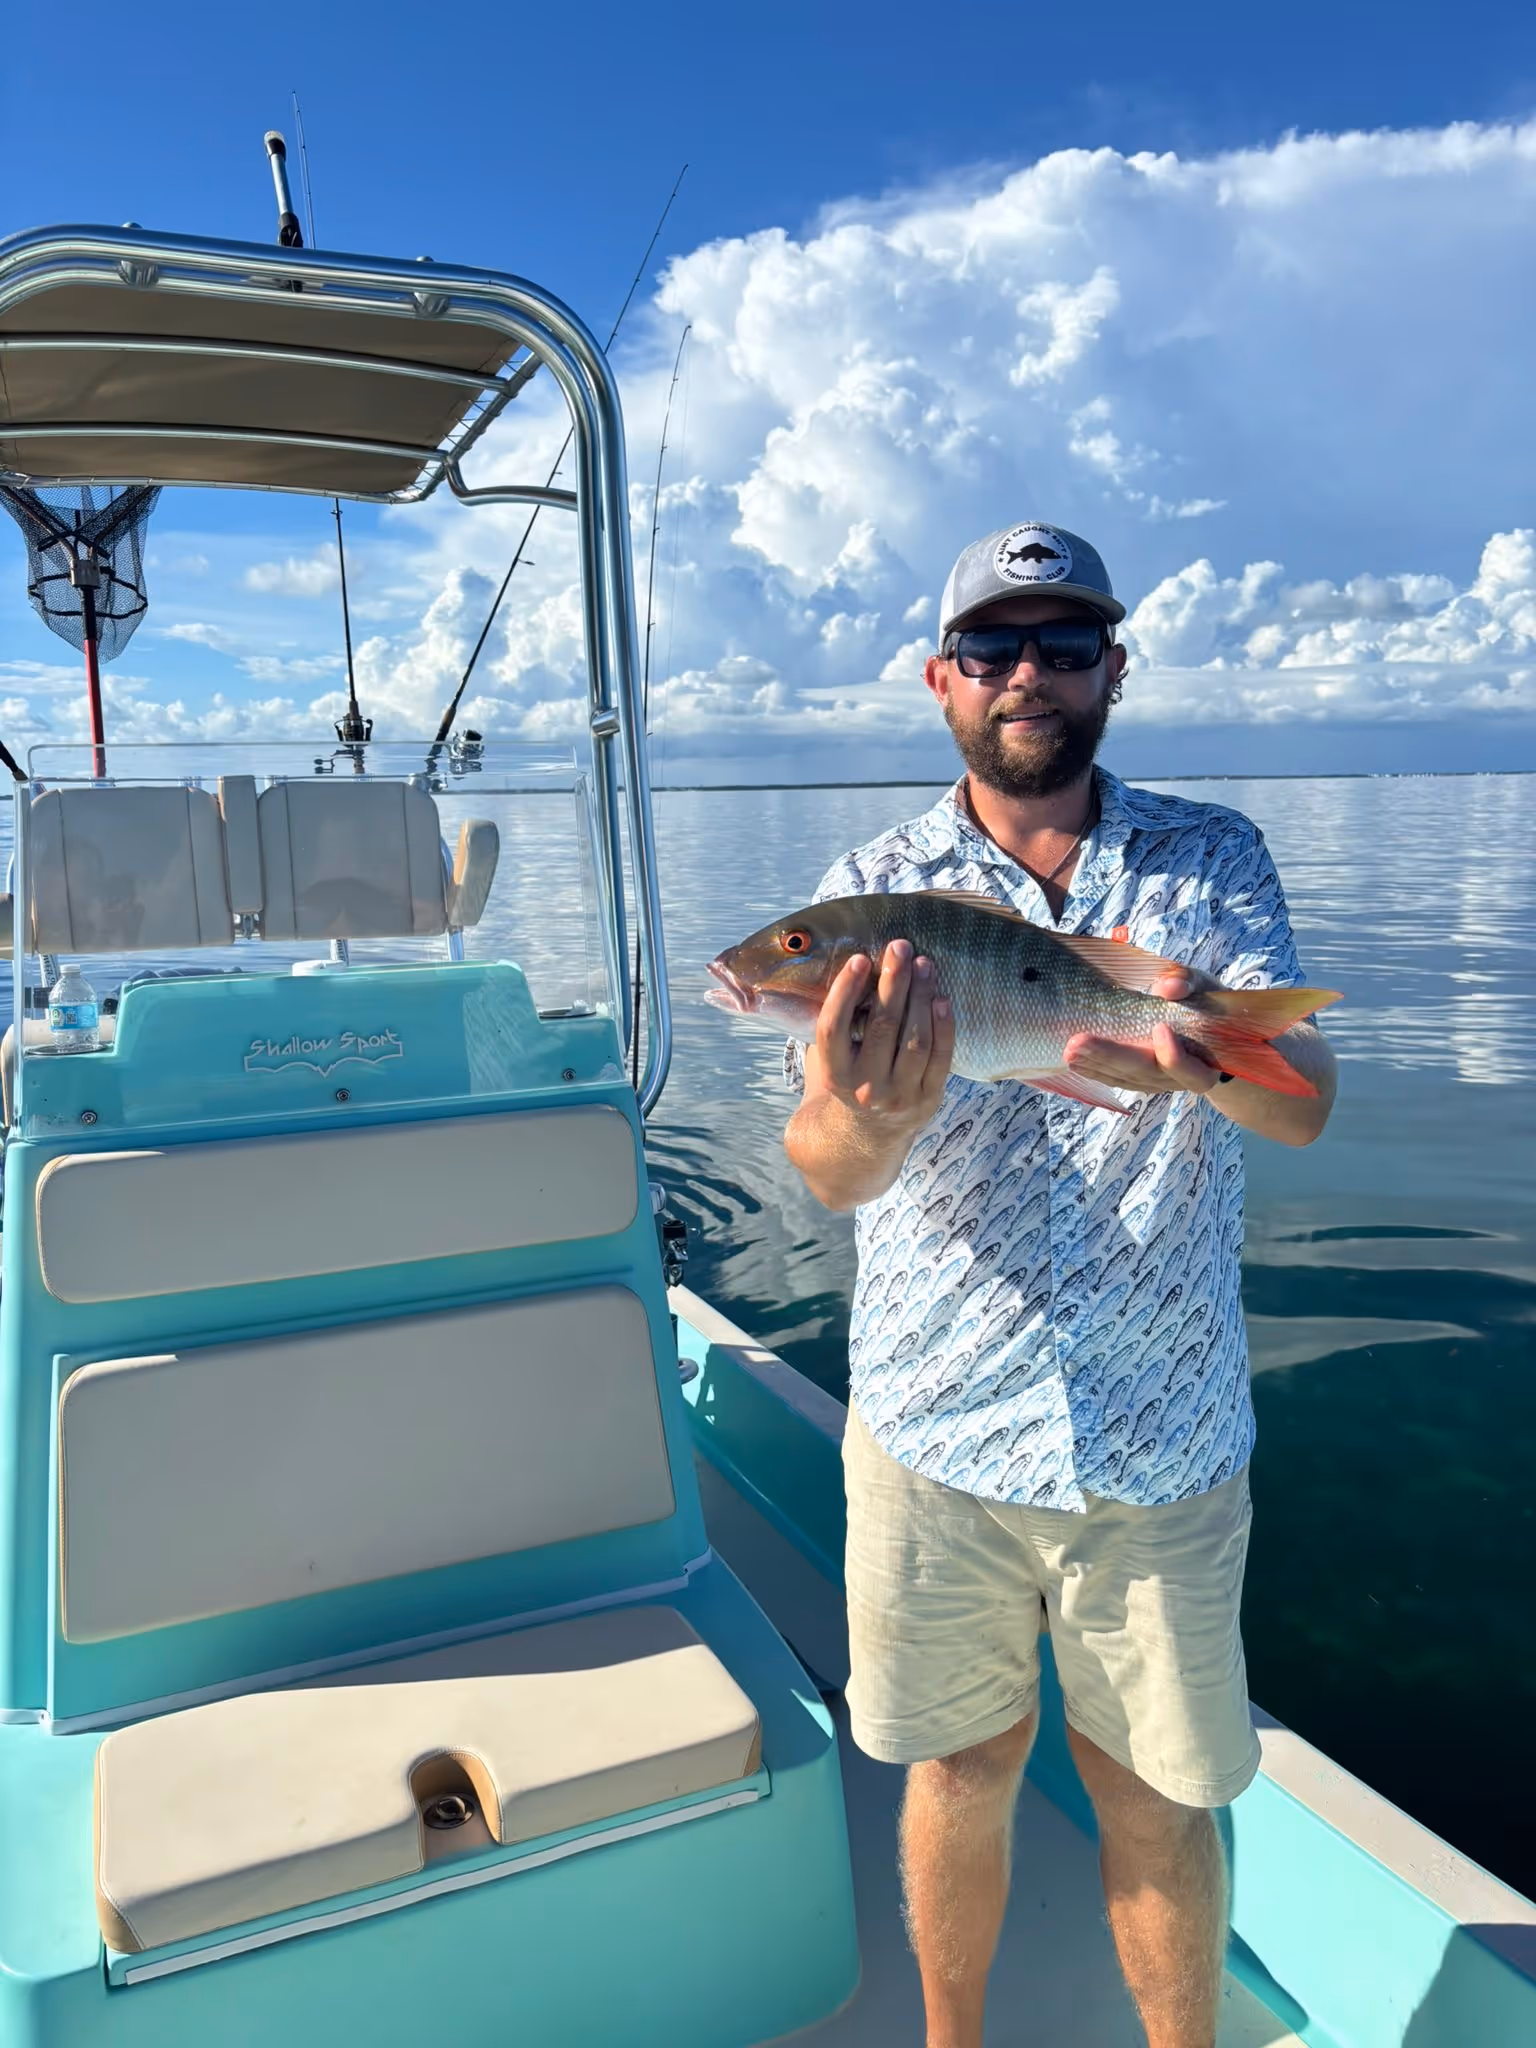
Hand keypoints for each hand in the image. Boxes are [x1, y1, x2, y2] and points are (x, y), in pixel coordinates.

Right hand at [818, 939, 954, 1128]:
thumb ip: (835, 1025)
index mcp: (834, 1076)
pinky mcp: (929, 1099)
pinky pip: (941, 1057)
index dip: (844, 991)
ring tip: (924, 964)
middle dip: (893, 981)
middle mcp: (866, 1089)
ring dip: (921, 996)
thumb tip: (850, 968)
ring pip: (915, 1039)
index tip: (858, 958)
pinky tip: (941, 997)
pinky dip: (943, 1025)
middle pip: (882, 1027)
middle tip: (900, 947)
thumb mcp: (828, 1060)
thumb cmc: (846, 1081)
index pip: (834, 1028)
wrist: (865, 1139)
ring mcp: (900, 1097)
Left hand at [1064, 964, 1222, 1097]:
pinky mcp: (1139, 1081)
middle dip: (1112, 1057)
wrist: (1209, 1031)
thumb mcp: (1204, 988)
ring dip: (1095, 1065)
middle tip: (1079, 1042)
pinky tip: (1072, 1062)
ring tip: (1069, 1051)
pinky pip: (1116, 1079)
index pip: (1190, 1070)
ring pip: (1126, 1079)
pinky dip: (1094, 1070)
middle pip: (1146, 1073)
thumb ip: (1189, 984)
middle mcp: (1180, 1080)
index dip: (1174, 1056)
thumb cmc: (1204, 1004)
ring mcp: (1158, 1083)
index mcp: (1205, 1062)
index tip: (1160, 1029)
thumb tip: (1168, 986)